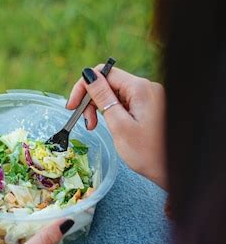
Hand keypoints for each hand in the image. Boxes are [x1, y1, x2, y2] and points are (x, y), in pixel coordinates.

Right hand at [67, 64, 166, 188]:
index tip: (72, 106)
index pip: (104, 73)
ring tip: (94, 127)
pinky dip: (112, 112)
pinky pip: (124, 102)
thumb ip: (103, 97)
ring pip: (115, 93)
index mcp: (140, 88)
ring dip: (100, 107)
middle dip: (92, 100)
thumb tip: (89, 74)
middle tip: (86, 123)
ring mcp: (149, 97)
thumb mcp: (119, 125)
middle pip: (109, 82)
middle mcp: (146, 88)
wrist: (171, 170)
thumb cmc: (147, 153)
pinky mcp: (149, 107)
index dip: (84, 87)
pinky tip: (109, 126)